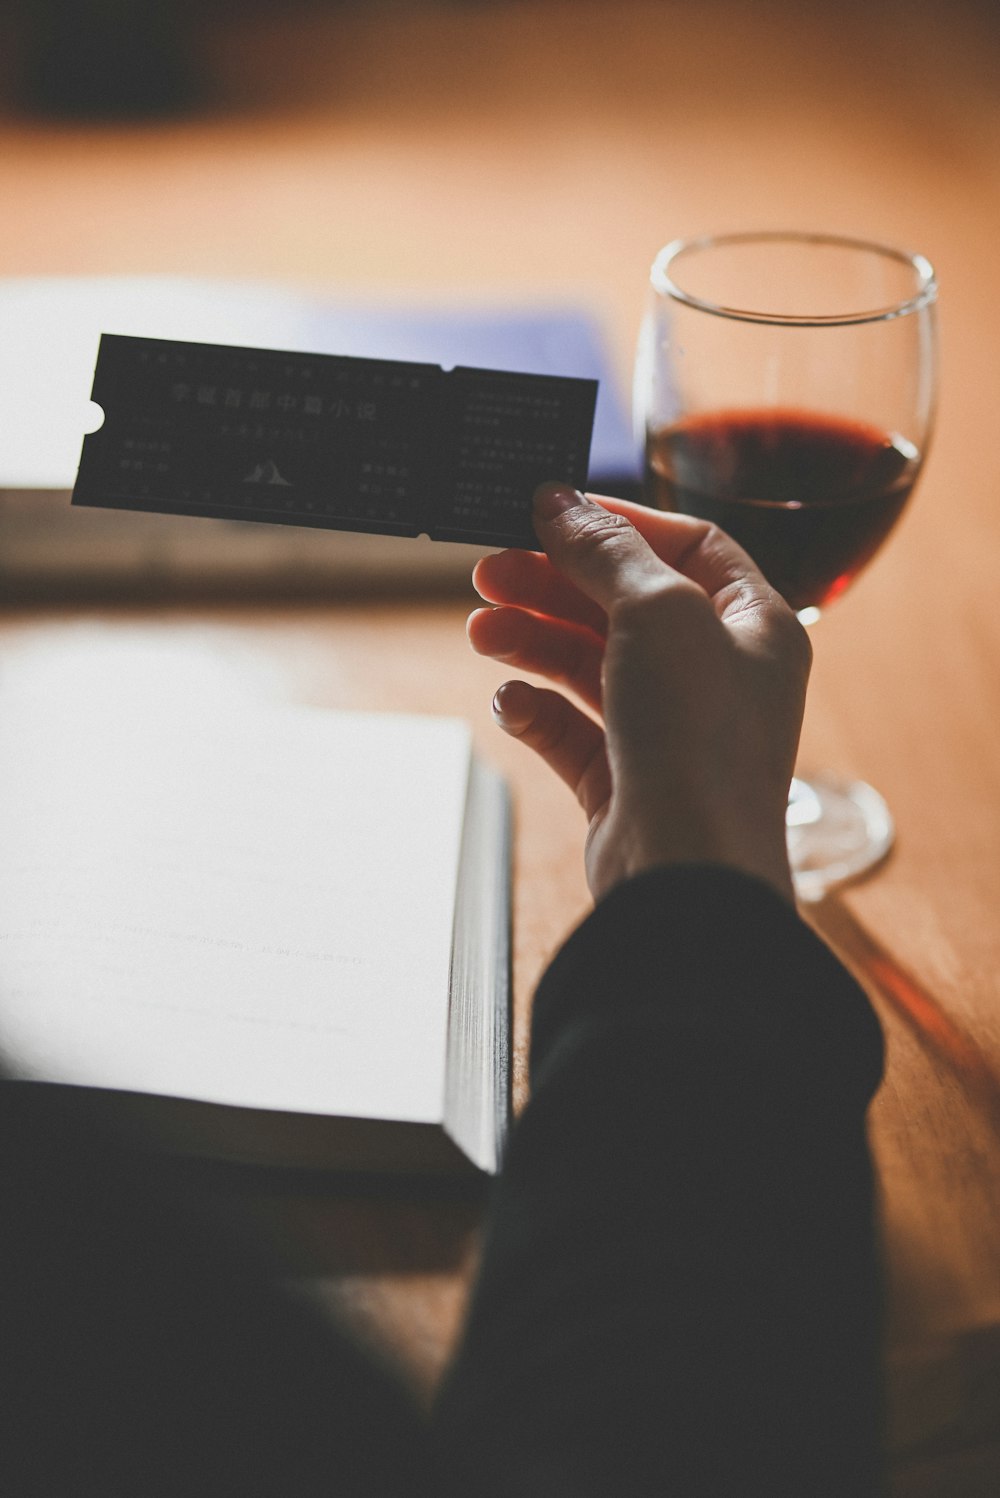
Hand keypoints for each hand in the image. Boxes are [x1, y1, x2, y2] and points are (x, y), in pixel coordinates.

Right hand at [467, 484, 811, 903]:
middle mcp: (717, 675)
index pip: (687, 546)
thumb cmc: (700, 742)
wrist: (686, 875)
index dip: (617, 523)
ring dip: (532, 640)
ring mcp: (671, 730)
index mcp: (754, 625)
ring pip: (590, 664)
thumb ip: (606, 550)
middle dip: (553, 583)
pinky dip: (536, 709)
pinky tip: (509, 700)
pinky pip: (571, 729)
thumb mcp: (658, 612)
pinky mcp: (626, 780)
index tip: (550, 511)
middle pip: (624, 604)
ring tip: (480, 631)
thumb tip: (559, 501)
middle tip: (488, 569)